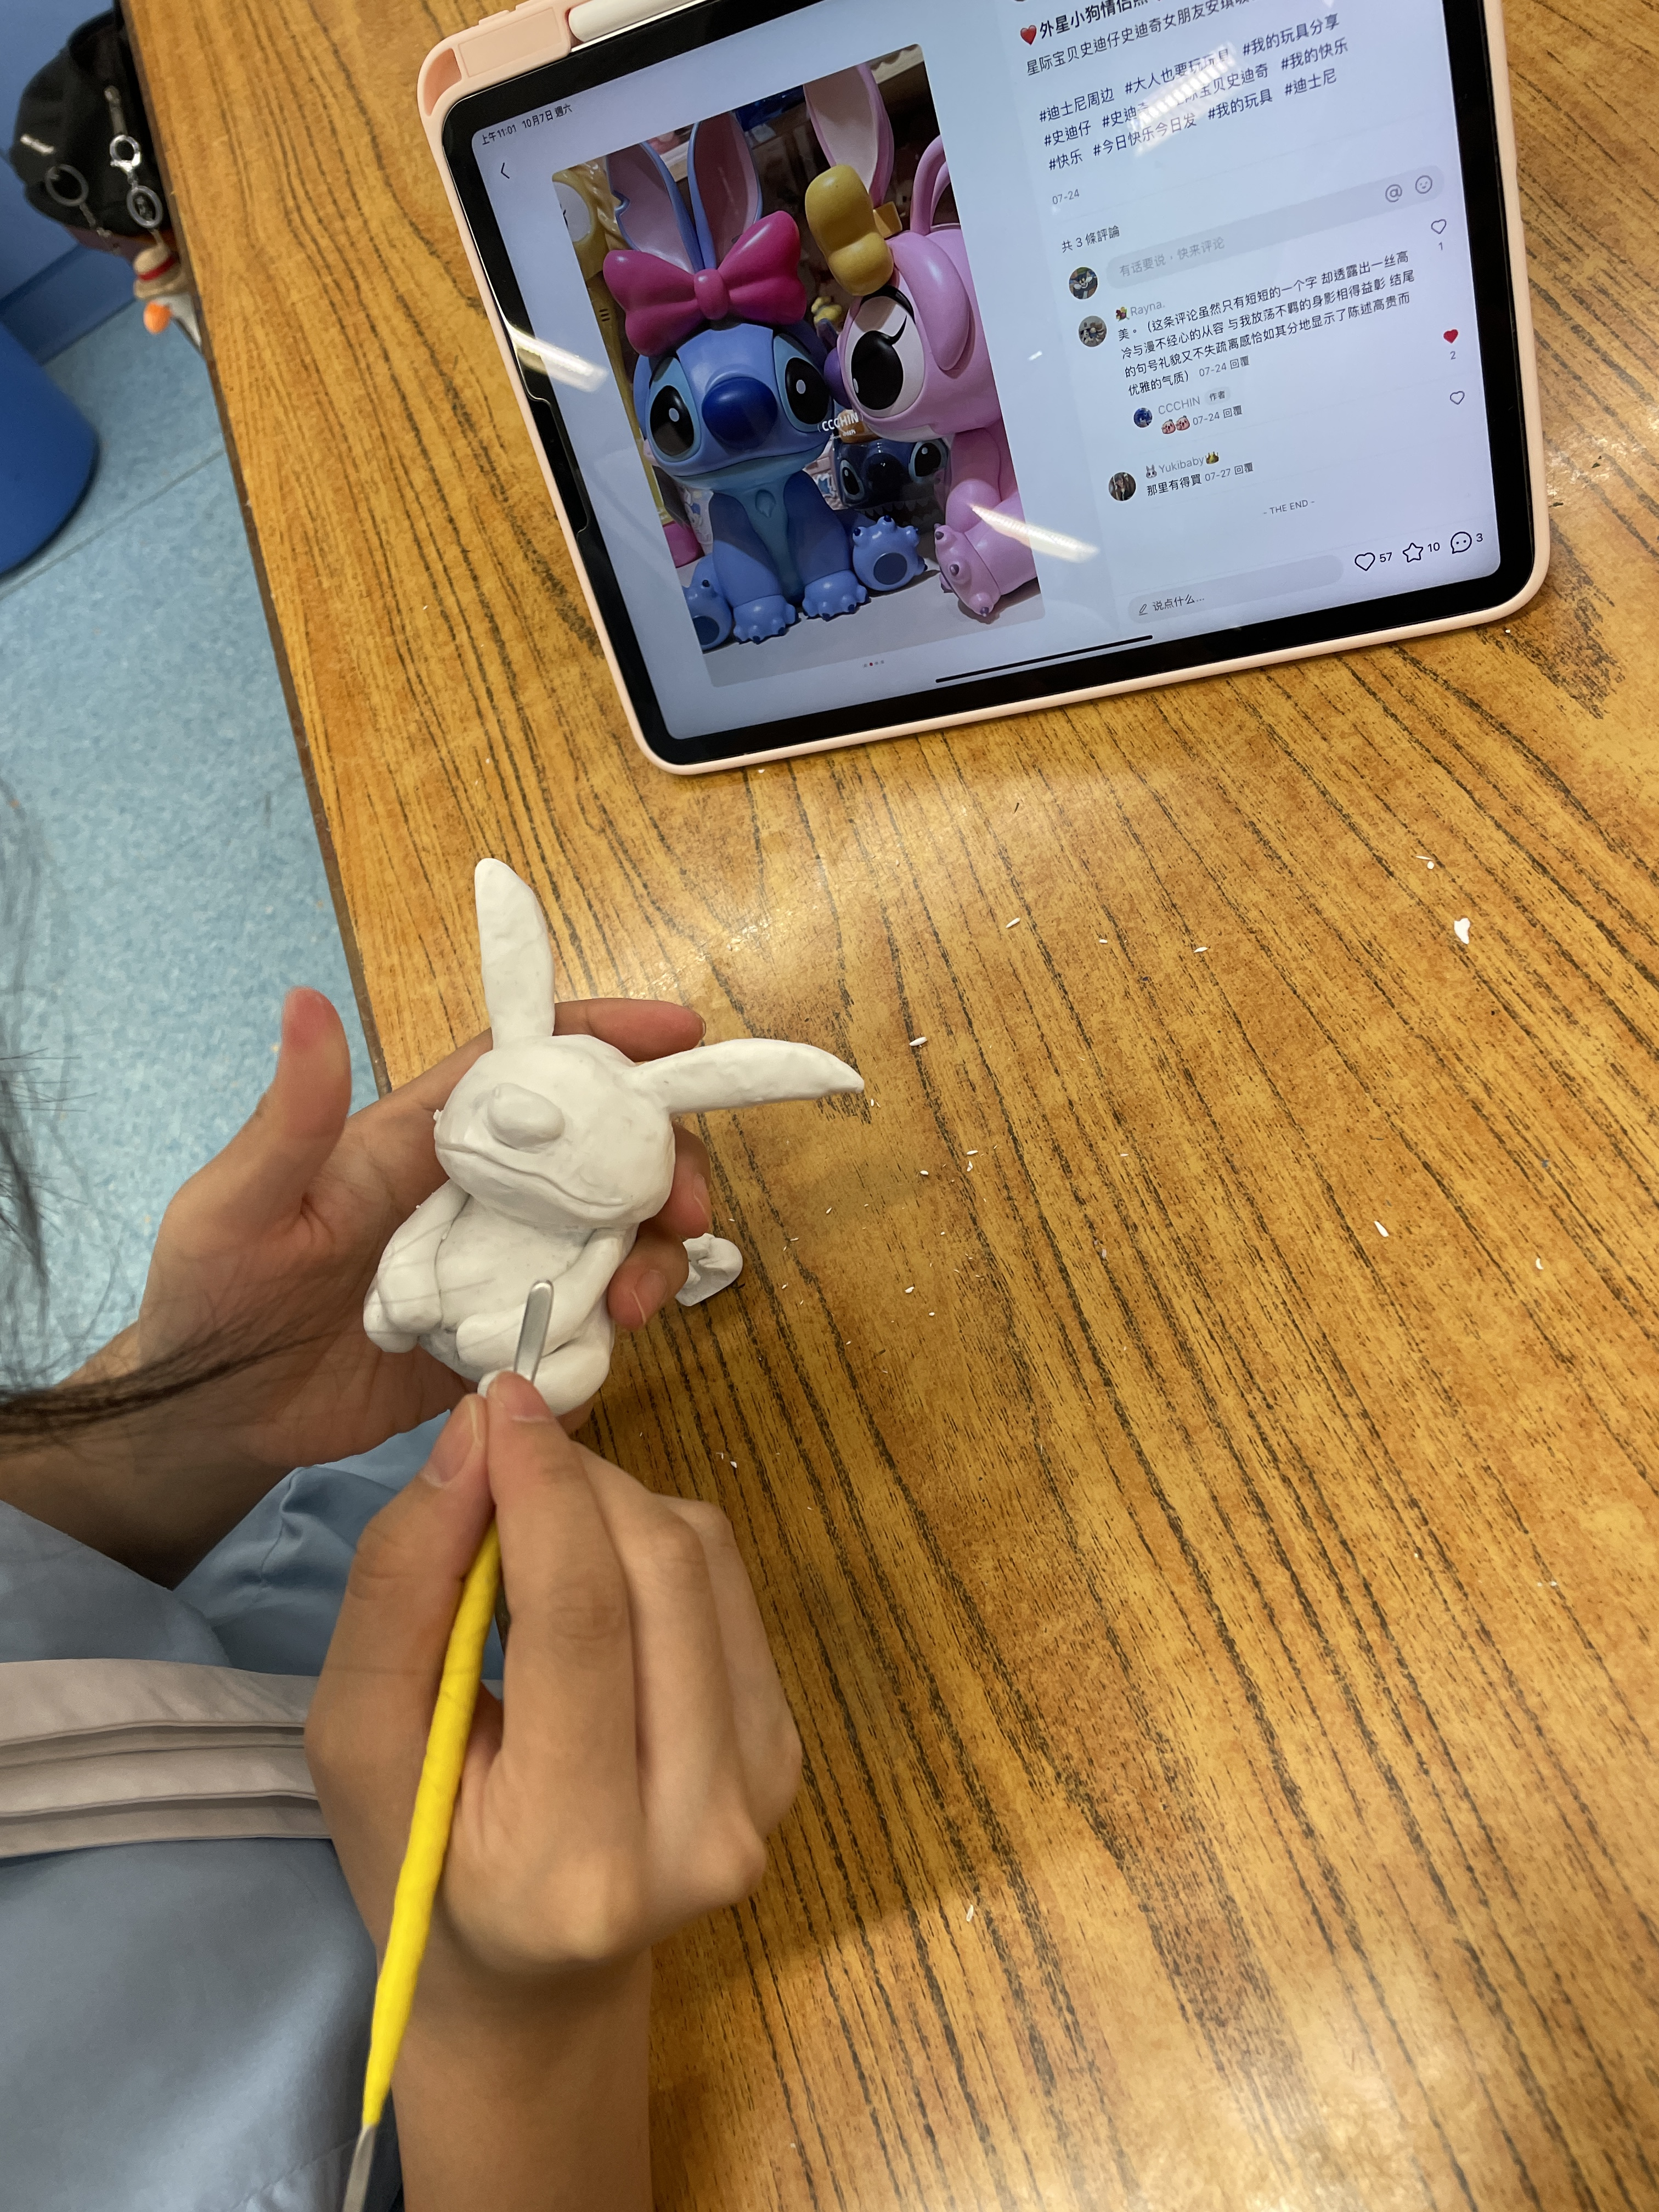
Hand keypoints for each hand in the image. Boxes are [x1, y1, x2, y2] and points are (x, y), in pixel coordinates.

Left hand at [133, 986, 715, 1476]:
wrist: (213, 1412)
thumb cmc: (213, 1290)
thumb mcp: (238, 1200)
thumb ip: (290, 1114)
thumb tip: (305, 999)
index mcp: (424, 1139)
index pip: (527, 1062)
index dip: (605, 1037)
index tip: (682, 1035)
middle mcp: (474, 1192)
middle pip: (598, 1152)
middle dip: (662, 1165)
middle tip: (690, 1211)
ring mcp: (495, 1266)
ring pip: (607, 1238)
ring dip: (648, 1257)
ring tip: (640, 1305)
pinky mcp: (501, 1337)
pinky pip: (579, 1322)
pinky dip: (610, 1328)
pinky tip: (608, 1345)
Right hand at [307, 1377, 800, 2210]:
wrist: (534, 1985)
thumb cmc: (421, 1871)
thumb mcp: (359, 1744)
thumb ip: (402, 1590)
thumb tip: (475, 1436)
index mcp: (581, 1859)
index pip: (583, 1618)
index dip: (545, 1485)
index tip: (499, 1399)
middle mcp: (701, 1832)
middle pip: (662, 1571)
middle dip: (580, 1480)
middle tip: (504, 1450)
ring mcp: (763, 1796)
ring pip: (705, 1564)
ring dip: (618, 1503)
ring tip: (537, 1520)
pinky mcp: (785, 1756)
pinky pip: (727, 1593)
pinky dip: (656, 1547)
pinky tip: (595, 1575)